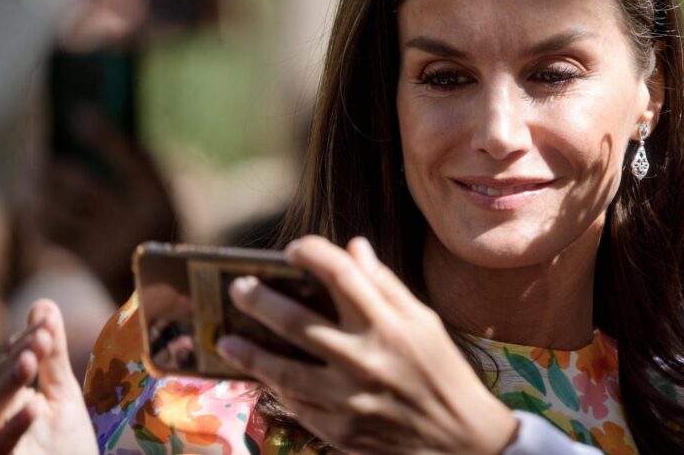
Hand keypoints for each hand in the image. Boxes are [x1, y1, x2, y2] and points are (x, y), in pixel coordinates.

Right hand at [0, 300, 94, 454]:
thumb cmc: (62, 446)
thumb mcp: (61, 395)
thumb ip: (51, 354)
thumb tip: (42, 304)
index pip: (4, 366)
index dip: (23, 343)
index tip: (45, 323)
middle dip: (14, 358)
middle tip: (41, 336)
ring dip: (6, 385)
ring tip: (32, 361)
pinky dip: (12, 428)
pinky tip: (32, 405)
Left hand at [34, 111, 176, 298]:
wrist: (163, 287)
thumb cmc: (159, 229)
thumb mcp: (164, 196)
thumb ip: (140, 165)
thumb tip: (100, 125)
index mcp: (160, 199)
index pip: (127, 155)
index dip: (102, 132)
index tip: (79, 111)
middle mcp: (134, 221)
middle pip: (82, 184)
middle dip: (56, 168)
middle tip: (41, 155)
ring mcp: (109, 244)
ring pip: (61, 209)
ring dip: (42, 190)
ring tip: (35, 175)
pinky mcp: (89, 263)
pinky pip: (54, 232)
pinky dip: (43, 216)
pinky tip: (40, 205)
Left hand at [217, 236, 518, 454]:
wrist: (458, 438)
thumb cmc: (441, 369)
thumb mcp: (424, 320)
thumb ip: (385, 284)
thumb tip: (354, 247)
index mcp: (390, 325)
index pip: (341, 275)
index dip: (312, 254)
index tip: (293, 250)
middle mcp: (365, 358)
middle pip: (298, 322)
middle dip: (261, 301)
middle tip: (237, 288)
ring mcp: (350, 397)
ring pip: (284, 370)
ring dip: (250, 351)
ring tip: (224, 337)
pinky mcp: (341, 429)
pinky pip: (296, 404)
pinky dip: (274, 386)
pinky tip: (258, 373)